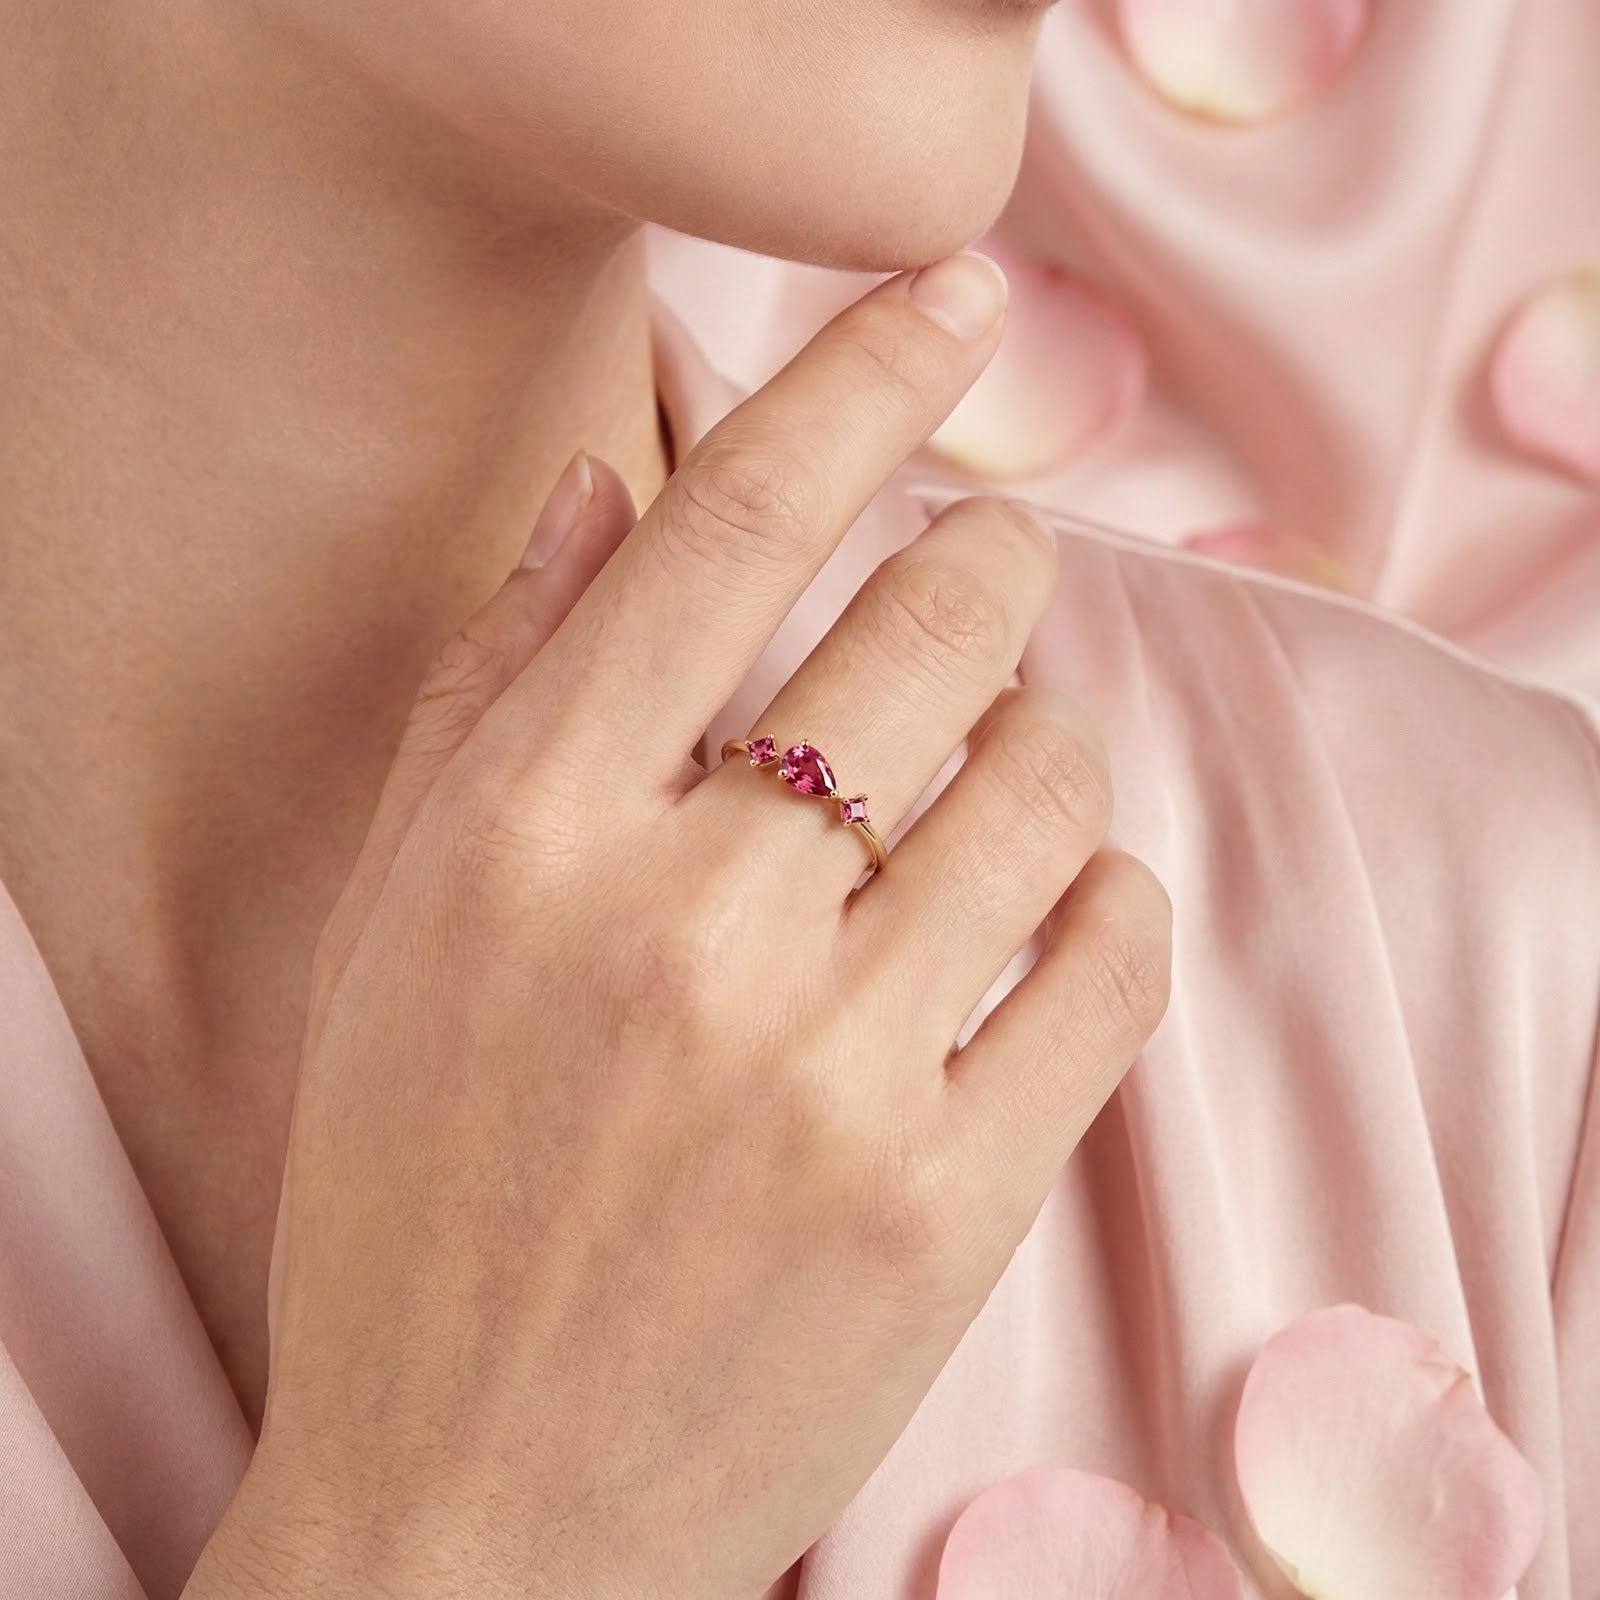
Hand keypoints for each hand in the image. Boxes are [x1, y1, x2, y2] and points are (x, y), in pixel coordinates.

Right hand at [185, 254, 1171, 1599]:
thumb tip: (617, 490)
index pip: (735, 524)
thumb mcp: (402, 929)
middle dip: (994, 564)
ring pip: (1051, 784)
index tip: (950, 297)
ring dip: (1054, 741)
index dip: (860, 376)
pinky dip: (1116, 902)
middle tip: (998, 569)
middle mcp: (686, 924)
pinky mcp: (950, 1199)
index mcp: (528, 835)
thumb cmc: (419, 1202)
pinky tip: (1064, 909)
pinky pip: (1115, 959)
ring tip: (1011, 773)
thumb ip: (499, 687)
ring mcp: (831, 1067)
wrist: (475, 1507)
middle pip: (934, 624)